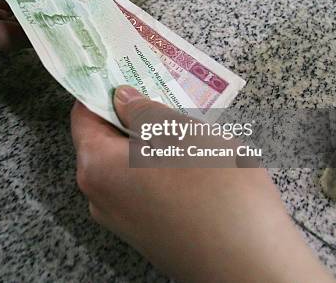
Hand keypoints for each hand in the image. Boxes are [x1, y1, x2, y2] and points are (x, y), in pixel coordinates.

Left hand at [70, 86, 334, 281]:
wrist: (251, 266)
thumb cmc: (215, 188)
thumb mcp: (181, 132)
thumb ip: (143, 110)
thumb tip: (120, 98)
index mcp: (96, 167)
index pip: (84, 115)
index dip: (103, 90)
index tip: (125, 72)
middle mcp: (99, 198)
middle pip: (105, 142)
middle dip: (132, 117)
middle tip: (165, 97)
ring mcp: (122, 222)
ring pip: (128, 167)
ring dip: (150, 144)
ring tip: (187, 129)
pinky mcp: (147, 236)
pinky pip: (143, 191)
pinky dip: (159, 172)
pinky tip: (194, 166)